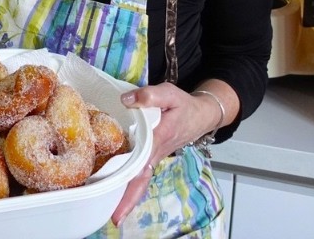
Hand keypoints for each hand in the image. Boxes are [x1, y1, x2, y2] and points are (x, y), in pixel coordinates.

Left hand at [110, 83, 219, 225]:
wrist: (201, 115)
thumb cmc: (183, 105)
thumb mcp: (169, 94)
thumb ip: (149, 95)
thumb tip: (125, 101)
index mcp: (158, 140)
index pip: (141, 166)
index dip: (131, 187)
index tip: (121, 207)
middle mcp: (156, 153)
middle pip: (140, 181)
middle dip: (127, 201)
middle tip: (113, 219)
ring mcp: (155, 157)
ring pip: (140, 180)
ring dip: (127, 194)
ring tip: (112, 211)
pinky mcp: (153, 155)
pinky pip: (140, 173)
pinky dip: (130, 183)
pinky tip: (118, 189)